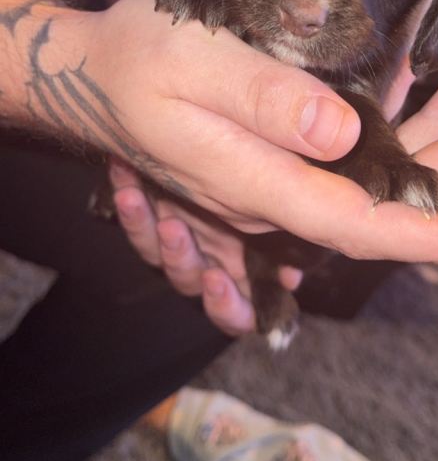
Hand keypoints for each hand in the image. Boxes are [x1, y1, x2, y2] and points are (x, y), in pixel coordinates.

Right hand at [59, 0, 437, 282]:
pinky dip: (387, 157)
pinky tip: (416, 124)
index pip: (359, 227)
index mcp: (253, 181)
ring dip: (425, 164)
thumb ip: (266, 100)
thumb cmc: (135, 59)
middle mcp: (264, 199)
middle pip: (374, 217)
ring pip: (358, 198)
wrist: (86, 76)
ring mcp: (261, 190)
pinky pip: (335, 181)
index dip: (433, 237)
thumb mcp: (196, 62)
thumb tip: (344, 132)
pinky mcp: (259, 170)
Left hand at [109, 159, 301, 335]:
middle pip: (191, 281)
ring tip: (133, 197)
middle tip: (172, 228)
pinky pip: (135, 216)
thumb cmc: (273, 177)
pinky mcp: (152, 214)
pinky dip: (128, 197)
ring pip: (156, 250)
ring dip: (144, 227)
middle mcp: (212, 261)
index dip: (227, 306)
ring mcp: (180, 239)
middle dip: (180, 258)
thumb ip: (292, 247)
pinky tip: (123, 172)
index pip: (240, 312)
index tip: (215, 280)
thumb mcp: (284, 213)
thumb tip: (291, 277)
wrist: (221, 148)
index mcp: (248, 270)